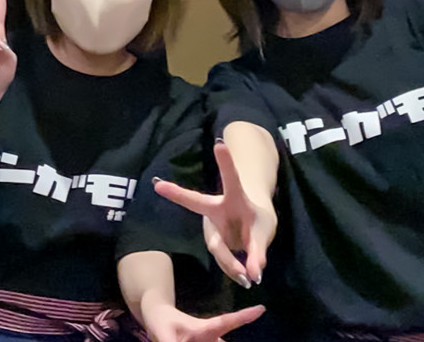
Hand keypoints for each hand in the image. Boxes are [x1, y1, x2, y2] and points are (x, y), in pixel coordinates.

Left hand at [142, 302, 264, 341]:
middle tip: (241, 335)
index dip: (245, 315)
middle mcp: (211, 337)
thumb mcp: (163, 334)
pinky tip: (191, 340)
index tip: (261, 308)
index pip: (228, 321)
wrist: (157, 318)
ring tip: (195, 339)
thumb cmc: (163, 321)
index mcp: (205, 329)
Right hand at [154, 141, 274, 287]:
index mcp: (235, 197)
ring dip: (232, 264)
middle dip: (177, 193)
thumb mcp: (265, 232)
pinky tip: (244, 276)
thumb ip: (259, 252)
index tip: (219, 143)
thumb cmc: (260, 220)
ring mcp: (212, 226)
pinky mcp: (214, 242)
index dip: (225, 162)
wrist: (253, 226)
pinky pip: (223, 261)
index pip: (231, 178)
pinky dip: (234, 270)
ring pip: (218, 248)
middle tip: (157, 185)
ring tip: (248, 280)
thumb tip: (253, 276)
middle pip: (196, 202)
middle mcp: (217, 209)